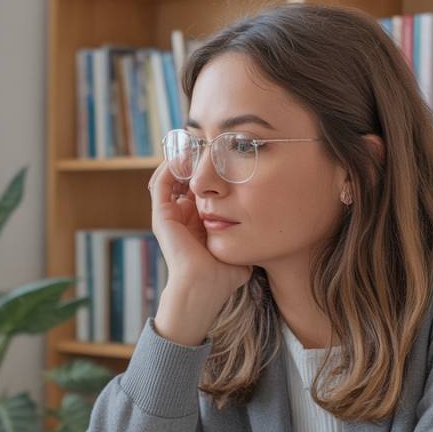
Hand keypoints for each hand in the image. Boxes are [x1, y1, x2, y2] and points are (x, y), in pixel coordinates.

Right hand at [148, 162, 251, 345]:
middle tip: (211, 144)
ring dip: (183, 160)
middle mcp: (183, 217)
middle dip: (197, 160)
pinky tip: (187, 155)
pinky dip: (171, 166)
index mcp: (198, 223)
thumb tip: (271, 230)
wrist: (204, 287)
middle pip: (186, 179)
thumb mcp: (241, 249)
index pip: (202, 189)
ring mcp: (171, 215)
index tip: (228, 157)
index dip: (213, 172)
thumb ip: (249, 237)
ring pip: (172, 177)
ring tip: (198, 144)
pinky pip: (161, 183)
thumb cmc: (224, 275)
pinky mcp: (162, 215)